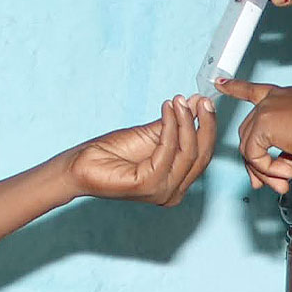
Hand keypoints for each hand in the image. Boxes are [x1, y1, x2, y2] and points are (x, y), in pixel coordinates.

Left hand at [68, 95, 216, 205]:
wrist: (83, 163)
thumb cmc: (112, 153)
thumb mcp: (152, 134)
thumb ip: (177, 124)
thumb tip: (198, 103)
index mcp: (177, 182)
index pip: (203, 154)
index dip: (207, 127)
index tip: (206, 101)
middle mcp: (173, 192)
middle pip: (201, 155)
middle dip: (203, 124)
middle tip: (201, 100)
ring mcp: (162, 192)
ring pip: (187, 152)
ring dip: (185, 122)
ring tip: (178, 101)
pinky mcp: (148, 186)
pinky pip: (167, 151)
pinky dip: (169, 127)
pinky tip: (166, 110)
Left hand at [217, 78, 291, 193]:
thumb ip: (285, 157)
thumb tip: (273, 178)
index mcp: (285, 97)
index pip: (254, 90)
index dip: (236, 87)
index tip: (219, 83)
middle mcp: (272, 100)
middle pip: (248, 133)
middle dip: (255, 162)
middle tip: (263, 184)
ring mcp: (265, 110)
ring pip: (249, 147)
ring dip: (265, 169)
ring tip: (284, 180)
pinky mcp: (263, 124)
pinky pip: (254, 155)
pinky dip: (267, 169)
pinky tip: (286, 173)